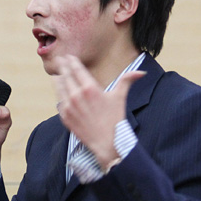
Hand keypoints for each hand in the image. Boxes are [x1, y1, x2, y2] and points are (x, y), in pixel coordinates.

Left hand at [54, 55, 144, 169]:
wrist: (106, 143)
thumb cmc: (115, 119)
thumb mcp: (120, 97)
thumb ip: (127, 81)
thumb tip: (141, 72)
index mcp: (90, 88)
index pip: (76, 69)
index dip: (71, 61)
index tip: (69, 57)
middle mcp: (76, 96)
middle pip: (66, 75)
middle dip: (63, 66)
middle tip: (60, 60)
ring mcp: (69, 107)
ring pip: (59, 87)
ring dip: (59, 78)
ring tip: (58, 73)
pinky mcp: (64, 116)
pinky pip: (59, 100)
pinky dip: (59, 93)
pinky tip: (60, 90)